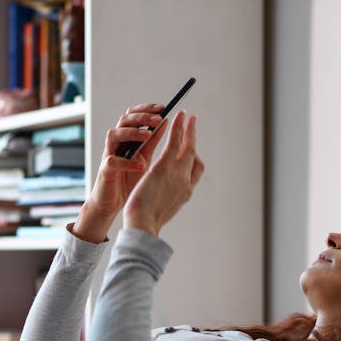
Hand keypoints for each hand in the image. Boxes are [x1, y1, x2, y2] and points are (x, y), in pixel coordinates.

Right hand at [73, 104, 168, 242]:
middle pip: (124, 120)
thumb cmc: (128, 178)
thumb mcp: (144, 156)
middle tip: (158, 119)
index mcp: (127, 138)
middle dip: (141, 117)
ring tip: (147, 135)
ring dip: (131, 133)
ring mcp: (109, 155)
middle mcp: (116, 142)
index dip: (147, 109)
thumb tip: (165, 122)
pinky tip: (140, 165)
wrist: (113, 202)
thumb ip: (152, 141)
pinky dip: (126, 162)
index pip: (134, 115)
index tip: (162, 107)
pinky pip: (112, 162)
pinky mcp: (105, 170)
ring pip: (114, 135)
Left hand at [123, 111, 203, 236]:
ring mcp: (178, 173)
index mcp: (185, 192)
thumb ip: (166, 196)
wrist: (144, 224)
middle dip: (194, 138)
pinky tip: (176, 117)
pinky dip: (178, 128)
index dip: (194, 158)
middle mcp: (186, 181)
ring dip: (188, 128)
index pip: (196, 171)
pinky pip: (175, 142)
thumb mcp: (162, 207)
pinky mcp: (165, 166)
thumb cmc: (148, 221)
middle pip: (194, 155)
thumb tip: (163, 195)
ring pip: (187, 145)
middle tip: (193, 124)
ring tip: (187, 115)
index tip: (189, 150)